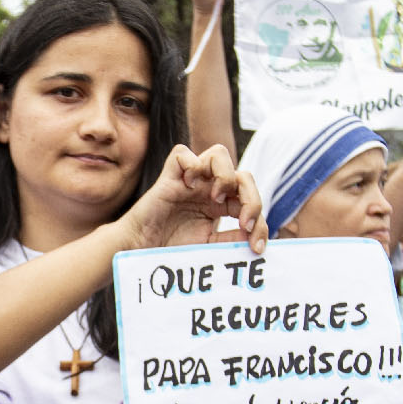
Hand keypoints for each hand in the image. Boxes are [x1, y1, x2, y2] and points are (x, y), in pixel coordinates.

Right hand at [120, 144, 266, 253]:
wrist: (142, 250)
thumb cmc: (172, 248)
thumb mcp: (210, 247)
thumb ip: (232, 240)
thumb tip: (256, 239)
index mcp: (221, 205)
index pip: (251, 200)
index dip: (260, 221)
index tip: (256, 247)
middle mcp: (209, 188)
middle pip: (243, 175)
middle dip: (252, 198)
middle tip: (243, 221)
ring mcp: (191, 180)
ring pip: (219, 153)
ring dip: (225, 176)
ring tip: (216, 198)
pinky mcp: (169, 176)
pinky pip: (183, 153)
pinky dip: (192, 164)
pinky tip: (189, 186)